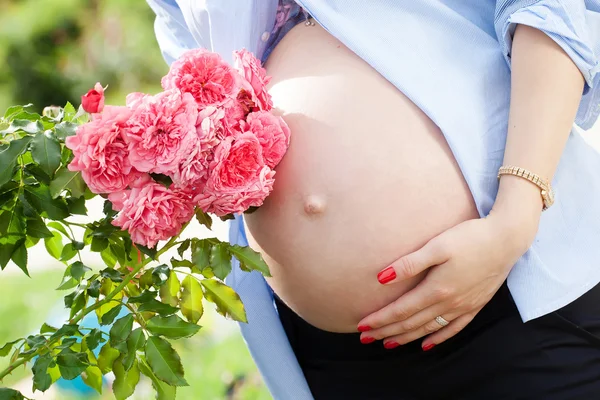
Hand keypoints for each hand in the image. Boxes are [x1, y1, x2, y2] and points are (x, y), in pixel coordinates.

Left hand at [357, 207, 536, 350]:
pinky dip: (437, 338)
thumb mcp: (437, 246)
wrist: (507, 239)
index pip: (401, 310)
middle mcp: (449, 303)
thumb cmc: (470, 237)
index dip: (380, 319)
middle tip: (365, 337)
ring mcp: (463, 306)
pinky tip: (426, 345)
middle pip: (411, 323)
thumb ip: (409, 264)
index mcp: (436, 289)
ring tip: (388, 343)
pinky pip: (453, 329)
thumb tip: (381, 278)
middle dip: (387, 331)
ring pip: (429, 329)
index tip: (362, 326)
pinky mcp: (475, 305)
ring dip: (406, 337)